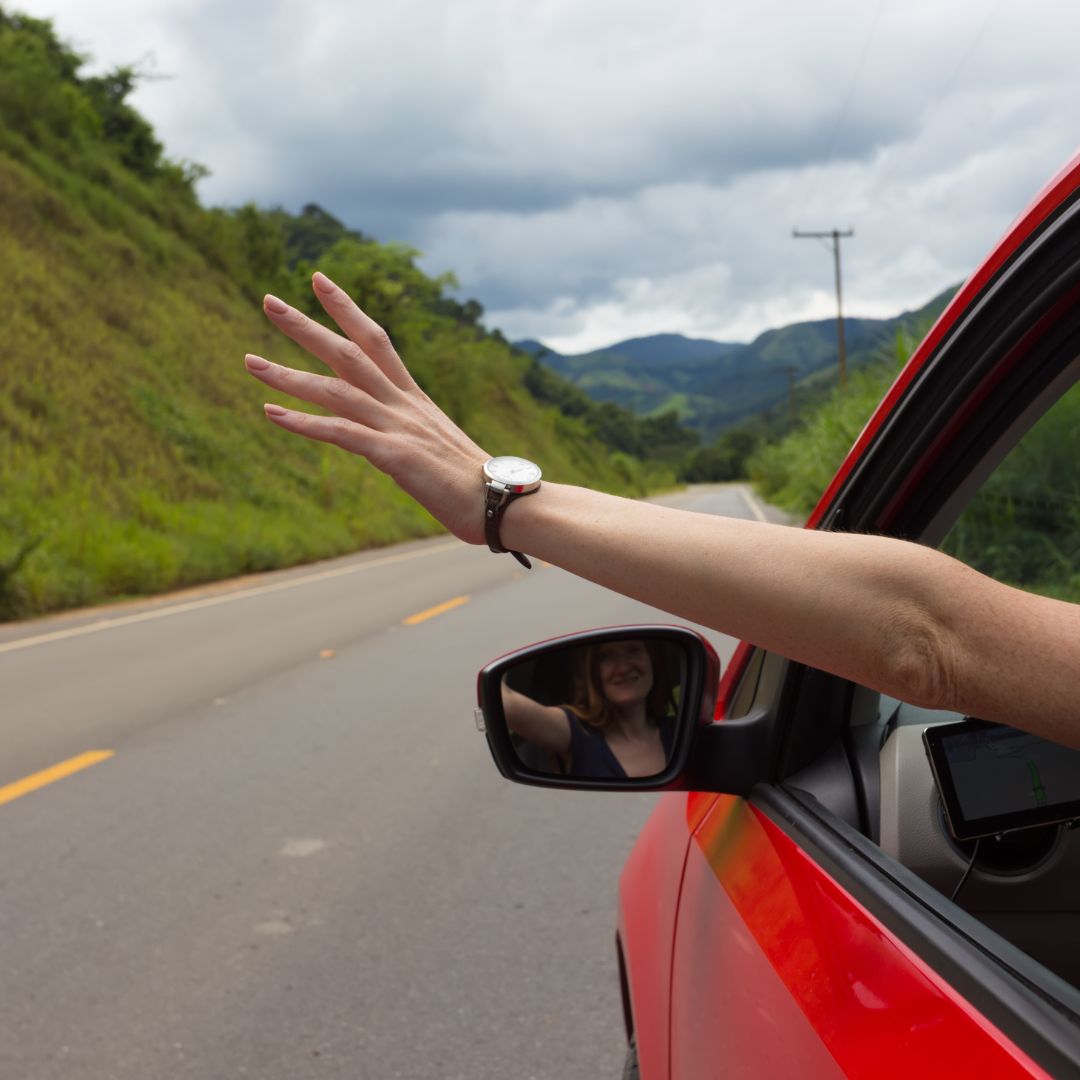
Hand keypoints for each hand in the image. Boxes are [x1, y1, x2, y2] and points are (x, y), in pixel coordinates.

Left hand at [244, 272, 489, 544]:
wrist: (503, 502)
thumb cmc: (476, 485)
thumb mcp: (437, 451)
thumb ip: (411, 437)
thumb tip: (390, 445)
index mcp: (414, 400)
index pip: (376, 340)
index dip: (347, 309)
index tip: (319, 281)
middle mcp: (403, 405)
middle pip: (349, 353)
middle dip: (307, 326)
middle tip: (268, 300)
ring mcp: (398, 427)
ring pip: (336, 390)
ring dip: (289, 374)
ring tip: (250, 361)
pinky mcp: (394, 455)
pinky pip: (340, 433)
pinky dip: (304, 422)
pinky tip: (272, 413)